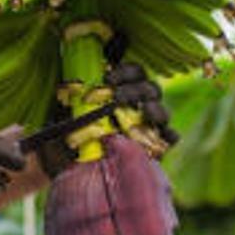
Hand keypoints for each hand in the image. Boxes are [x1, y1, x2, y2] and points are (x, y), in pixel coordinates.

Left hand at [38, 62, 176, 177]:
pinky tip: (165, 136)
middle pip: (151, 89)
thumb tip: (72, 88)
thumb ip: (73, 98)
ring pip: (162, 111)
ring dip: (156, 109)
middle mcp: (138, 104)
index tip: (109, 78)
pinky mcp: (152, 147)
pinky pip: (168, 139)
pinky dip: (170, 135)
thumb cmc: (65, 131)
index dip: (126, 72)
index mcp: (121, 88)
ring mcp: (147, 125)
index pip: (134, 72)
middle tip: (117, 97)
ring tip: (146, 112)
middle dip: (136, 90)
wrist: (64, 163)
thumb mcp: (65, 111)